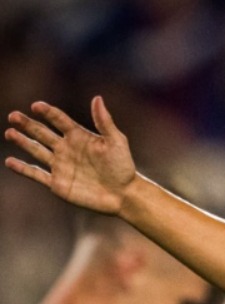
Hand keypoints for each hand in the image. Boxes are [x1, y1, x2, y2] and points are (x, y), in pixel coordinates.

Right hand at [5, 97, 136, 214]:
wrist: (124, 195)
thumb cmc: (123, 167)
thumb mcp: (116, 142)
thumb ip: (104, 121)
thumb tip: (97, 98)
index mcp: (78, 136)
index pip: (59, 120)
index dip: (48, 112)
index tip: (37, 106)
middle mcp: (66, 149)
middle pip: (42, 133)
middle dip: (27, 124)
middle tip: (14, 116)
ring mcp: (60, 166)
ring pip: (36, 150)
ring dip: (22, 141)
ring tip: (10, 132)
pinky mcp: (58, 183)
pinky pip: (36, 175)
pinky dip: (23, 169)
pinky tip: (10, 161)